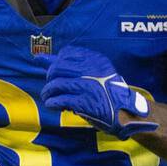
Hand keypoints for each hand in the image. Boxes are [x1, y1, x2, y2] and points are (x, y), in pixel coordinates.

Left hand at [41, 46, 158, 138]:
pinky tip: (53, 105)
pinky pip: (60, 100)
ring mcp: (88, 86)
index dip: (57, 63)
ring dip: (48, 92)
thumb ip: (69, 65)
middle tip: (50, 86)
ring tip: (48, 97)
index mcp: (95, 60)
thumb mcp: (95, 73)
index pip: (66, 53)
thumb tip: (39, 58)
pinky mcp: (84, 103)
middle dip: (49, 77)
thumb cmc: (108, 92)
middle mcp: (91, 70)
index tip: (57, 73)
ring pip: (56, 84)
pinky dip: (52, 103)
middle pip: (58, 68)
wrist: (126, 112)